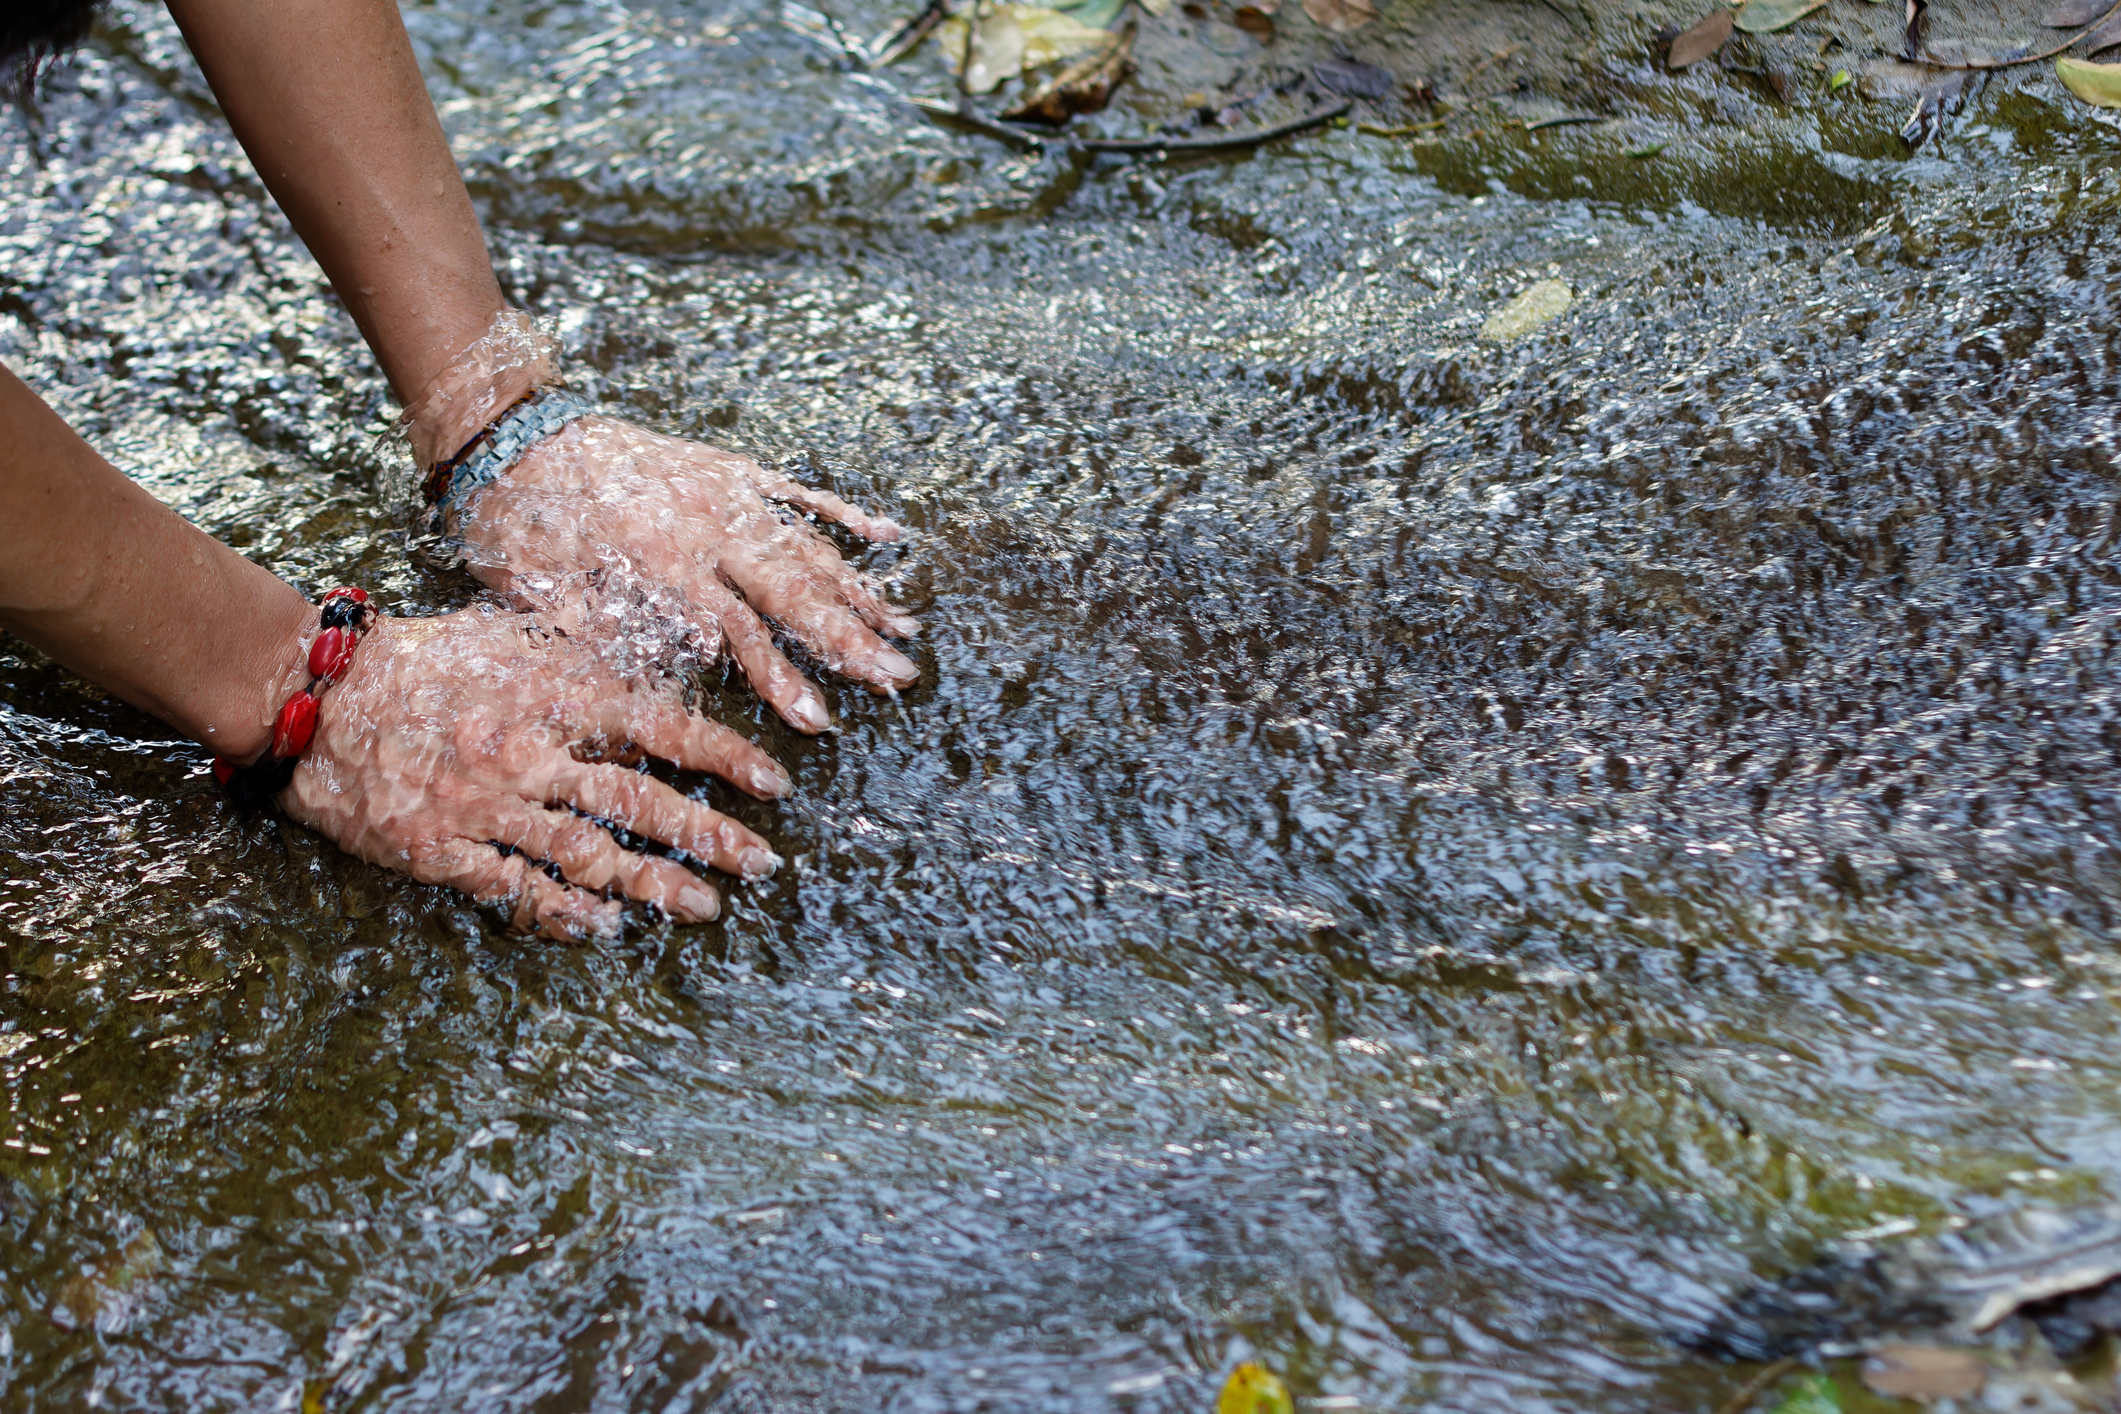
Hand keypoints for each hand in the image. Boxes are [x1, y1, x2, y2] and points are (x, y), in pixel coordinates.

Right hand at [280, 595, 790, 938]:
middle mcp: (525, 752)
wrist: (316, 694)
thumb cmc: (423, 659)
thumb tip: (659, 652)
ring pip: (587, 856)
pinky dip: (566, 912)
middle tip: (764, 862)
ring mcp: (484, 807)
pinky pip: (517, 891)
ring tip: (705, 907)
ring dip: (653, 886)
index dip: (722, 757)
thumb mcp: (510, 635)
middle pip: (636, 803)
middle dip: (708, 836)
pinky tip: (607, 927)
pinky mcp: (442, 851)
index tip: (775, 783)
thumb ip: (583, 647)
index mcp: (549, 692)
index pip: (657, 726)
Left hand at [458, 417, 919, 733]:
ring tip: (905, 630)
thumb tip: (702, 656)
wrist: (508, 436)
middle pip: (794, 593)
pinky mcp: (726, 469)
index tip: (820, 719)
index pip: (742, 634)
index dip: (784, 679)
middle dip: (850, 641)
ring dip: (859, 592)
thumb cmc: (520, 528)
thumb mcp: (550, 595)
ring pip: (807, 548)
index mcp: (661, 563)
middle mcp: (705, 526)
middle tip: (898, 679)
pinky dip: (844, 513)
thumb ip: (621, 628)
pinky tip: (888, 536)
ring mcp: (722, 493)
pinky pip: (796, 491)